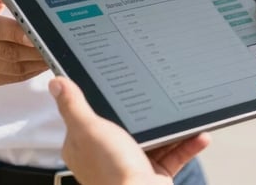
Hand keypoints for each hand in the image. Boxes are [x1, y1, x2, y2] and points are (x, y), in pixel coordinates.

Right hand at [0, 0, 47, 85]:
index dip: (17, 33)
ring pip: (12, 67)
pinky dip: (30, 71)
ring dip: (36, 63)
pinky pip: (11, 77)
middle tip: (57, 46)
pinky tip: (43, 63)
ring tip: (55, 54)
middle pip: (7, 51)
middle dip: (35, 50)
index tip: (38, 34)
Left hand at [50, 76, 210, 184]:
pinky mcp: (153, 174)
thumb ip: (74, 106)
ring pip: (155, 138)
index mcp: (86, 144)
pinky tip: (198, 134)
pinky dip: (187, 144)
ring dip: (173, 127)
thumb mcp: (90, 130)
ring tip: (184, 115)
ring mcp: (132, 163)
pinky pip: (174, 154)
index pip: (93, 114)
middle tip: (160, 96)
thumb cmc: (112, 174)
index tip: (123, 83)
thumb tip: (57, 83)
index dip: (106, 99)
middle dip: (148, 112)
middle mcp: (108, 154)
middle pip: (129, 124)